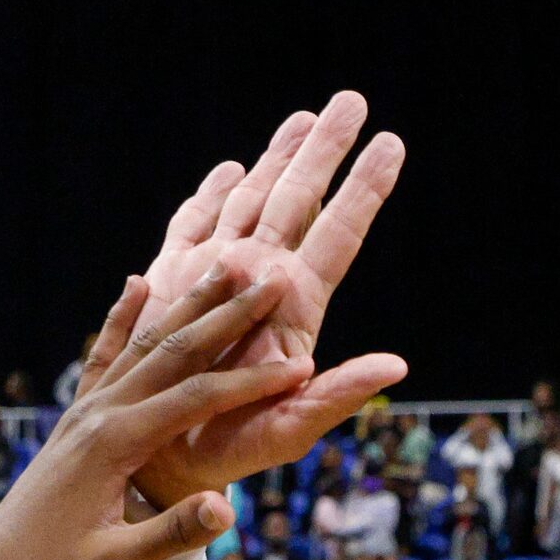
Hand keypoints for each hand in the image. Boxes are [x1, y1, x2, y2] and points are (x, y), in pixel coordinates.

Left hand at [0, 266, 310, 559]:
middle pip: (174, 351)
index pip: (198, 399)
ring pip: (145, 344)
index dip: (253, 382)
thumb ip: (173, 532)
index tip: (303, 367)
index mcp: (115, 443)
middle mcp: (99, 413)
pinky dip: (123, 318)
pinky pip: (103, 356)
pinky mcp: (74, 419)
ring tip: (226, 265)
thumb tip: (228, 508)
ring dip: (188, 305)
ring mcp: (83, 411)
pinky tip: (138, 283)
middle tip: (272, 276)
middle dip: (227, 314)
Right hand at [121, 94, 409, 502]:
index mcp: (293, 308)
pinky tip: (228, 170)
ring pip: (251, 203)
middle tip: (350, 100)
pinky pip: (191, 230)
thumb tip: (397, 366)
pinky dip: (207, 197)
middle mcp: (259, 282)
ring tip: (300, 117)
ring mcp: (215, 279)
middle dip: (322, 150)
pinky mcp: (171, 288)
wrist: (162, 459)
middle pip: (298, 202)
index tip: (391, 142)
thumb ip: (340, 395)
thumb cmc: (231, 451)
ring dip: (274, 160)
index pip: (337, 234)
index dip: (364, 189)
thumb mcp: (290, 430)